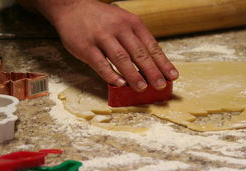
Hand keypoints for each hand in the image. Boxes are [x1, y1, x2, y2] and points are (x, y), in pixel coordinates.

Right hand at [34, 0, 178, 90]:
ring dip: (133, 75)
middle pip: (139, 53)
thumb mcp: (123, 22)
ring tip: (142, 88)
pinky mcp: (86, 47)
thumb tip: (152, 65)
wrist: (72, 6)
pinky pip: (100, 63)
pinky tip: (119, 83)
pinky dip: (110, 75)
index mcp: (132, 23)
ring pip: (121, 58)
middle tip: (160, 85)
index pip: (151, 46)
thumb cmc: (102, 19)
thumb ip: (136, 41)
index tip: (173, 76)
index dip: (163, 62)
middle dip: (152, 71)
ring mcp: (102, 37)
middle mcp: (119, 29)